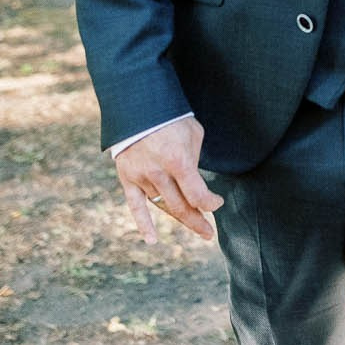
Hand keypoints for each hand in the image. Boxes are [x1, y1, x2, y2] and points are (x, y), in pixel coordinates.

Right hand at [114, 116, 222, 243]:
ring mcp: (142, 177)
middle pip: (181, 206)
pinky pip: (135, 206)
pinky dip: (143, 224)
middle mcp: (158, 173)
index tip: (216, 203)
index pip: (197, 195)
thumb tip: (196, 181)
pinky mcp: (127, 178)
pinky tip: (152, 239)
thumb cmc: (172, 117)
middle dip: (198, 221)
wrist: (137, 105)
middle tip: (209, 233)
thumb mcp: (193, 134)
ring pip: (162, 206)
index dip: (210, 203)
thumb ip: (194, 160)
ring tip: (196, 228)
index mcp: (178, 161)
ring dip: (180, 219)